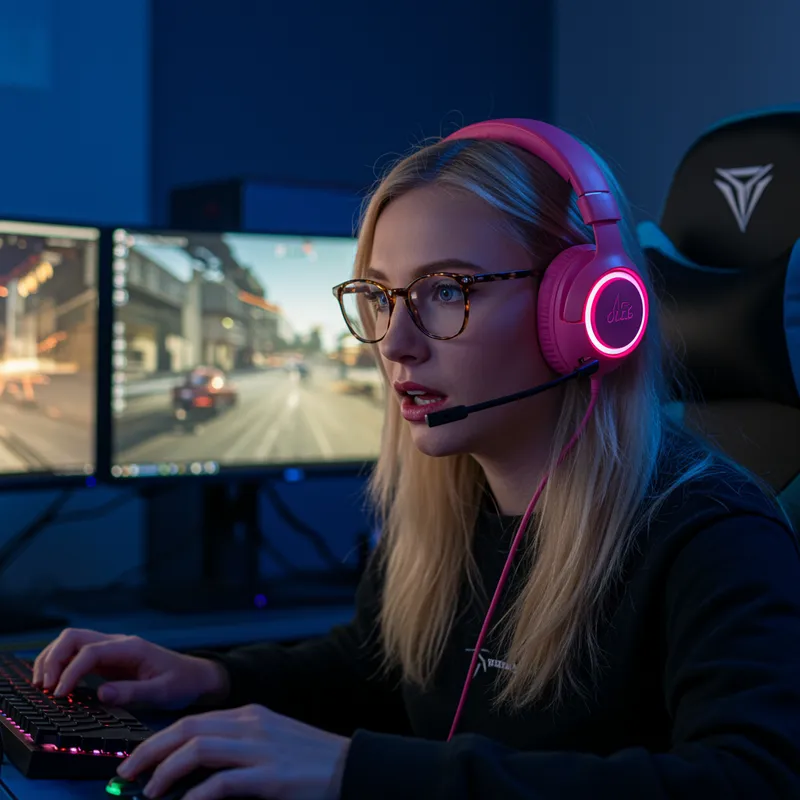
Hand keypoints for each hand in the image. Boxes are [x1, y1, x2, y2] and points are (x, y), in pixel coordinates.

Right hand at [31, 628, 229, 708]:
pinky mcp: (107, 661)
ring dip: (52, 659)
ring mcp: (111, 650)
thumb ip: (133, 693)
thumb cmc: (181, 683)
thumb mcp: (162, 692)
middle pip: (74, 637)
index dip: (70, 672)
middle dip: (53, 658)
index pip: (90, 651)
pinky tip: (54, 683)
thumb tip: (101, 694)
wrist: (195, 676)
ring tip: (43, 686)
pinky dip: (60, 665)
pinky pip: (77, 655)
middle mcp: (118, 643)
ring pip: (71, 642)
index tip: (59, 695)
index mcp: (131, 647)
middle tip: (44, 688)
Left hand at [116, 704, 350, 799]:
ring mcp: (260, 748)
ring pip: (197, 750)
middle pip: (187, 729)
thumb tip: (194, 761)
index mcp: (249, 714)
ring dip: (165, 773)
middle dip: (149, 751)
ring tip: (149, 793)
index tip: (136, 760)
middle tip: (125, 774)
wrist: (348, 765)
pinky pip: (221, 783)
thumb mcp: (270, 740)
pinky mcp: (270, 776)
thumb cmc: (308, 759)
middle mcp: (251, 724)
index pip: (192, 720)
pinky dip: (195, 796)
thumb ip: (237, 744)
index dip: (158, 740)